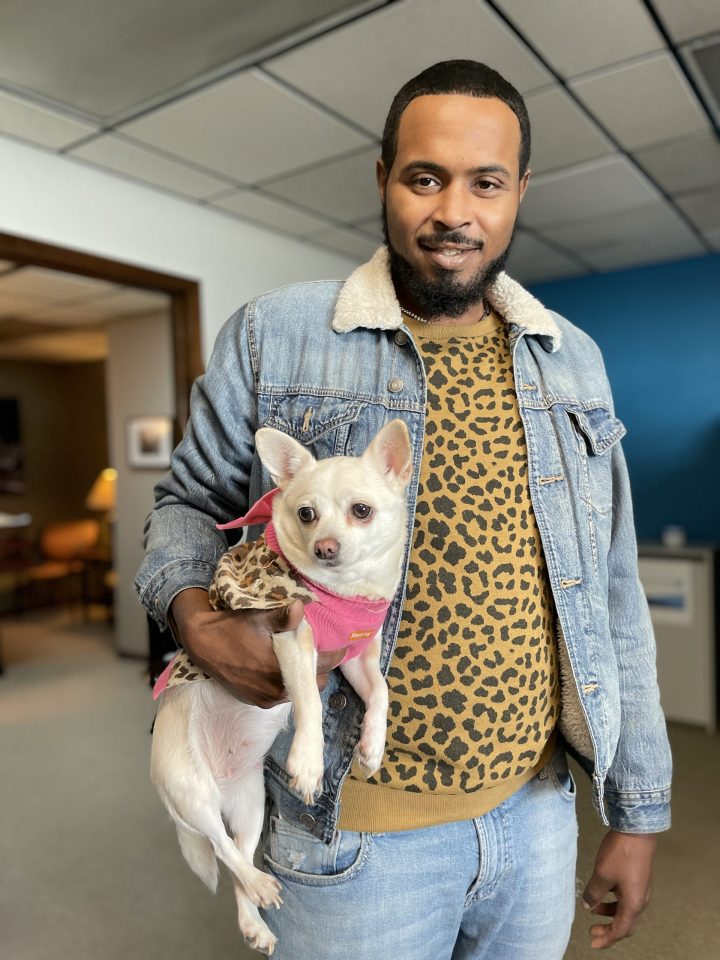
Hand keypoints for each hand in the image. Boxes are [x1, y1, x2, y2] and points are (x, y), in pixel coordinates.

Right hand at [169, 589, 345, 707]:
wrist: (202, 644)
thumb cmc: (232, 628)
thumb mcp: (257, 617)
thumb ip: (283, 616)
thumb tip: (301, 608)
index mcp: (279, 670)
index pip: (320, 666)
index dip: (334, 655)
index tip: (345, 645)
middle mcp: (275, 690)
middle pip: (313, 681)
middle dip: (320, 666)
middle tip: (319, 648)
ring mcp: (266, 699)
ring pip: (298, 689)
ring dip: (304, 675)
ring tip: (302, 656)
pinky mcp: (257, 701)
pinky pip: (283, 694)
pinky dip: (288, 681)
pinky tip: (284, 666)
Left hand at [582, 829, 656, 949]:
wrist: (637, 831)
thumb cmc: (622, 853)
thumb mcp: (602, 875)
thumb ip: (594, 893)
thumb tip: (588, 905)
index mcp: (633, 904)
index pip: (620, 930)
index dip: (606, 939)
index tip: (593, 943)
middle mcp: (640, 900)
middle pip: (625, 924)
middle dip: (609, 930)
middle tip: (593, 933)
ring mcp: (640, 889)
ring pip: (625, 910)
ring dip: (609, 913)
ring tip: (592, 909)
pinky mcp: (637, 879)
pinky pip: (625, 898)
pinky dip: (613, 901)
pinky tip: (601, 893)